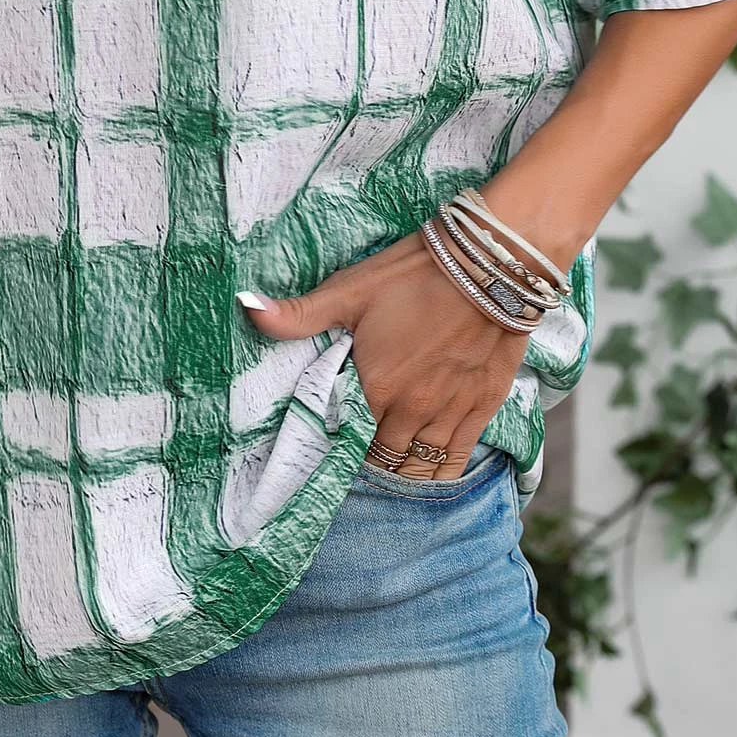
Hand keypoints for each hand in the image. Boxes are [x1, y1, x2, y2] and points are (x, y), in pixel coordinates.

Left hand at [238, 232, 528, 478]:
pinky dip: (441, 472)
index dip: (336, 448)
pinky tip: (430, 472)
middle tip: (358, 458)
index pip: (345, 440)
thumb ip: (300, 314)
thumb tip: (246, 307)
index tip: (329, 449)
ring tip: (390, 467)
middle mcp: (410, 410)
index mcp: (374, 387)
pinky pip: (457, 459)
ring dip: (402, 472)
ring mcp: (449, 413)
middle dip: (367, 462)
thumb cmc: (414, 274)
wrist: (489, 264)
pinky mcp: (482, 407)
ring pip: (419, 469)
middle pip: (381, 460)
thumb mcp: (350, 290)